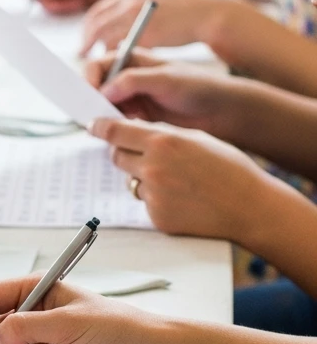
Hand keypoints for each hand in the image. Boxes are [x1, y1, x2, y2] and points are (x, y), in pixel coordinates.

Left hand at [80, 0, 237, 54]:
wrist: (207, 10)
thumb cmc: (182, 9)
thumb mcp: (152, 0)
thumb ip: (132, 9)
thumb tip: (116, 24)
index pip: (97, 12)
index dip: (89, 28)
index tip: (86, 40)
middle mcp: (128, 4)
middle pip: (96, 25)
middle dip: (88, 41)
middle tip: (84, 54)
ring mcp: (136, 19)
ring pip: (107, 38)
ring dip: (102, 52)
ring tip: (100, 63)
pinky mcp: (147, 36)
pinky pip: (124, 49)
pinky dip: (119, 58)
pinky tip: (121, 66)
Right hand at [86, 56, 239, 133]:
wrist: (220, 111)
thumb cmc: (197, 87)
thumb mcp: (165, 80)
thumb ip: (133, 81)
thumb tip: (103, 89)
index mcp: (132, 59)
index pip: (99, 65)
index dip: (89, 79)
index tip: (88, 95)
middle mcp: (128, 77)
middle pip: (97, 86)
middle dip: (91, 99)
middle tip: (90, 115)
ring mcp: (133, 97)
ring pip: (104, 105)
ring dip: (102, 114)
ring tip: (105, 125)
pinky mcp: (138, 117)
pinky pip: (117, 121)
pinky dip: (113, 126)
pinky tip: (118, 132)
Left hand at [89, 116, 272, 239]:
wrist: (250, 207)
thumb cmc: (229, 169)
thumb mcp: (196, 138)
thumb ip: (162, 133)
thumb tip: (135, 130)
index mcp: (163, 141)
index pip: (115, 131)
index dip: (101, 127)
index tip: (93, 126)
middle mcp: (152, 167)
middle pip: (117, 155)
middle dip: (126, 152)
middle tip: (146, 155)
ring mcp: (153, 195)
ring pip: (132, 179)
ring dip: (144, 176)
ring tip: (178, 180)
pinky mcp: (156, 217)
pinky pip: (146, 202)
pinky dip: (158, 199)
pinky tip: (183, 199)